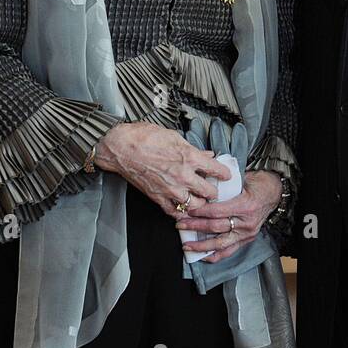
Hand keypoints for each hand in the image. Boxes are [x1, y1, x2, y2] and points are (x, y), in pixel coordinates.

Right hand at [91, 121, 230, 218]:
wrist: (120, 147)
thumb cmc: (144, 137)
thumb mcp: (174, 136)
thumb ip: (193, 148)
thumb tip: (206, 154)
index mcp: (189, 157)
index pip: (216, 170)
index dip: (224, 173)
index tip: (226, 175)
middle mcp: (182, 175)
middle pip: (209, 192)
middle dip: (214, 192)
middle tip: (213, 189)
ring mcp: (170, 189)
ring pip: (195, 206)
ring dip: (200, 204)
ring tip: (200, 200)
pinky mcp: (157, 197)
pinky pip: (174, 212)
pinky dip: (180, 211)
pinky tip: (183, 208)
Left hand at [176, 170, 281, 263]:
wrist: (274, 192)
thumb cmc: (257, 184)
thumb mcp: (242, 179)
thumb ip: (224, 186)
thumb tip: (203, 186)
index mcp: (245, 205)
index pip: (218, 211)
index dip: (201, 212)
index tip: (188, 211)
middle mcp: (246, 222)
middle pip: (216, 227)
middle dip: (195, 227)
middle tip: (180, 225)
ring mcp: (247, 233)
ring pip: (221, 243)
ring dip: (202, 246)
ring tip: (187, 246)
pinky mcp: (247, 239)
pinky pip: (230, 250)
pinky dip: (216, 255)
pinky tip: (204, 257)